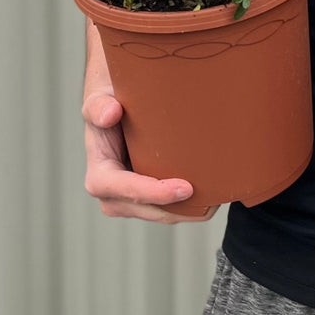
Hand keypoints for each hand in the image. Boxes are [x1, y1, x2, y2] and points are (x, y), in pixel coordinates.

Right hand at [82, 90, 216, 223]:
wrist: (115, 108)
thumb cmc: (108, 103)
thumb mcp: (99, 100)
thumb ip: (99, 106)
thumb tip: (110, 113)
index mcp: (100, 175)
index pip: (123, 190)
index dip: (152, 193)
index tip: (184, 189)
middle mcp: (113, 194)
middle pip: (147, 210)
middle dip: (177, 209)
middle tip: (210, 201)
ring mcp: (130, 199)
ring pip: (160, 214)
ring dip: (186, 212)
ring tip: (215, 201)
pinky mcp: (147, 196)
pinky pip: (168, 208)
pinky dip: (188, 207)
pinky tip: (210, 198)